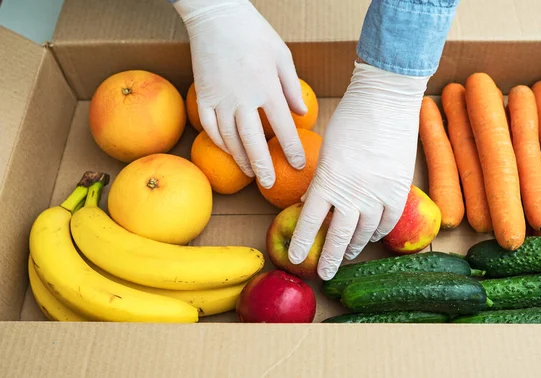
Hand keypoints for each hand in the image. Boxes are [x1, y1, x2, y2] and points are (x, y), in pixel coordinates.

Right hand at [173, 0, 306, 187]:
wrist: (216, 16)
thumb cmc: (254, 33)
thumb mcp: (282, 56)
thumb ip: (292, 87)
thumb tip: (301, 114)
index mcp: (267, 88)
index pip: (283, 128)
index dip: (292, 149)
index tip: (298, 165)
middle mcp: (243, 99)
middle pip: (253, 142)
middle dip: (263, 167)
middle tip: (270, 184)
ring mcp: (220, 99)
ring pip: (230, 139)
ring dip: (241, 159)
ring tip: (251, 173)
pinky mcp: (203, 96)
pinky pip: (210, 128)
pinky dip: (220, 144)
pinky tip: (229, 152)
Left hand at [287, 62, 428, 279]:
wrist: (386, 102)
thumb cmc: (350, 120)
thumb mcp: (327, 151)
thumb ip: (320, 180)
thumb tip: (312, 202)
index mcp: (327, 181)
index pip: (310, 221)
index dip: (302, 243)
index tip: (296, 258)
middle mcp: (351, 193)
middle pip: (338, 236)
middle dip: (329, 259)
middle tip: (324, 274)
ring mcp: (377, 194)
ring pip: (364, 233)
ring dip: (353, 247)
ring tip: (346, 255)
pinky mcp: (398, 190)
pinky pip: (388, 222)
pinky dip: (378, 233)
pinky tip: (370, 237)